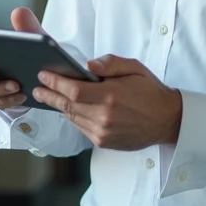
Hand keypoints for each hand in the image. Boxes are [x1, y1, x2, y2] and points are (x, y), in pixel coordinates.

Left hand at [33, 55, 182, 150]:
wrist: (167, 120)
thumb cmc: (150, 92)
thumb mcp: (135, 68)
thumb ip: (110, 64)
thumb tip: (87, 64)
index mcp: (111, 95)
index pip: (74, 90)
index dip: (56, 83)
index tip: (44, 75)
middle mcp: (105, 116)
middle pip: (68, 106)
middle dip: (50, 95)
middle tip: (37, 88)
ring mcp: (103, 132)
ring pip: (73, 118)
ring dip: (59, 106)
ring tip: (48, 96)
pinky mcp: (103, 141)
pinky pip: (81, 127)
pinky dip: (74, 117)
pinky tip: (69, 108)